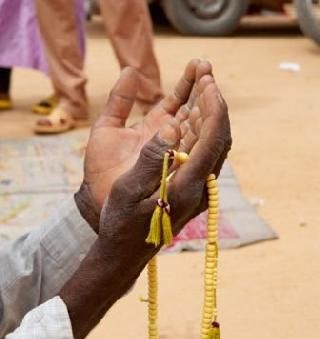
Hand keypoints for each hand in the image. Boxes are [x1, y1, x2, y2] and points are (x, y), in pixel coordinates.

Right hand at [61, 72, 230, 338]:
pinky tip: (192, 116)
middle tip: (207, 77)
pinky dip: (202, 131)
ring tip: (202, 88)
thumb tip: (172, 125)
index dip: (214, 107)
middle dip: (215, 105)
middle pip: (219, 139)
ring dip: (210, 116)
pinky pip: (205, 155)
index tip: (208, 82)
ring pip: (215, 146)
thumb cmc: (122, 223)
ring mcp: (200, 191)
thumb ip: (151, 158)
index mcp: (187, 186)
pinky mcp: (194, 191)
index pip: (212, 139)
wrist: (126, 253)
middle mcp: (201, 189)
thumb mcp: (128, 190)